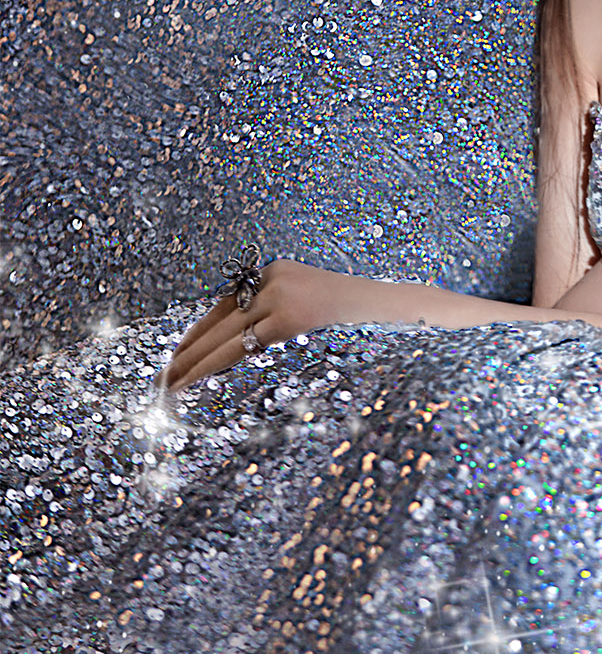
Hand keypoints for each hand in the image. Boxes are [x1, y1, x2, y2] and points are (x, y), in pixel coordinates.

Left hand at [164, 258, 355, 392]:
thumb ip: (277, 313)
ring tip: (171, 382)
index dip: (199, 331)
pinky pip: (243, 344)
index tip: (178, 354)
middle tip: (165, 373)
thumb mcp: (309, 303)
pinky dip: (212, 363)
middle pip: (219, 317)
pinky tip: (194, 379)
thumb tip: (244, 341)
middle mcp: (273, 277)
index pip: (226, 305)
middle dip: (190, 348)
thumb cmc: (352, 313)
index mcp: (275, 270)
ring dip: (194, 360)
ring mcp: (280, 295)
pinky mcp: (289, 316)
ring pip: (225, 333)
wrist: (384, 306)